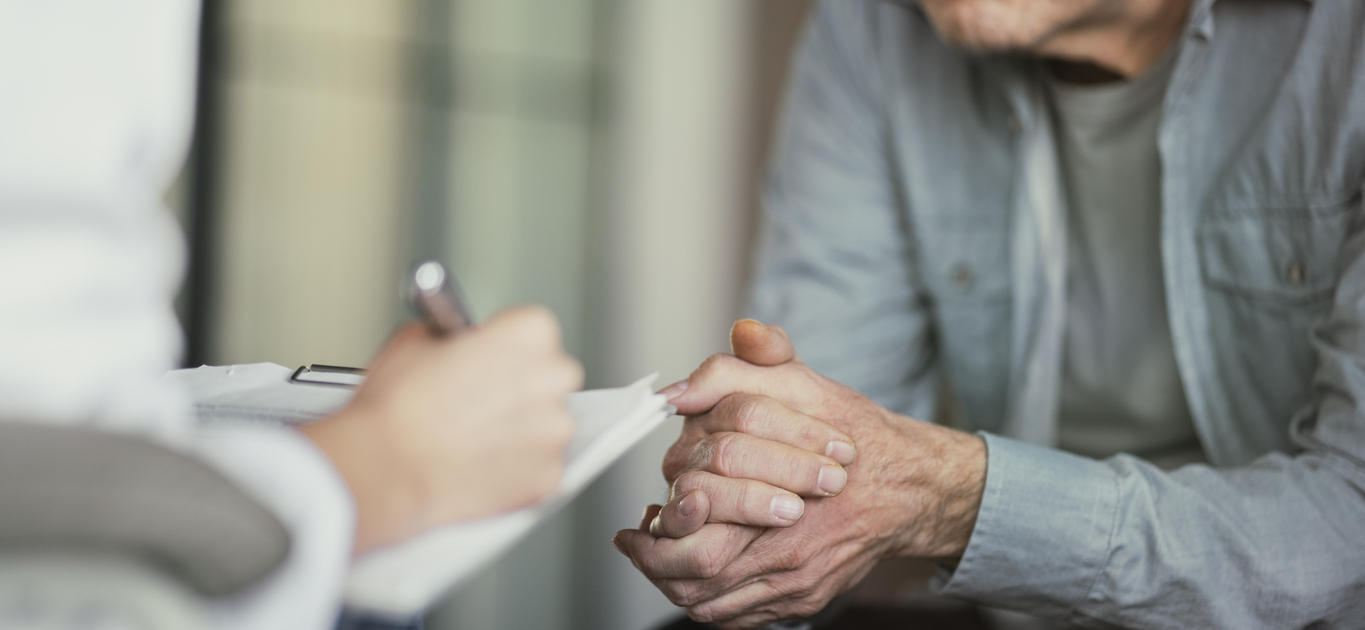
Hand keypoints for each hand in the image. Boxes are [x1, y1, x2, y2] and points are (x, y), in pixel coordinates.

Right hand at [302, 306, 582, 551]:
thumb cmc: (397, 409)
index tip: (487, 357)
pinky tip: (479, 464)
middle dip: (519, 386)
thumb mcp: (415, 339)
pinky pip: (538, 467)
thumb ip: (452, 336)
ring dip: (520, 429)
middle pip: (548, 375)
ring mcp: (554, 432)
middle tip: (478, 399)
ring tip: (472, 437)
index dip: (503, 344)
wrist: (385, 471)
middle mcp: (553, 378)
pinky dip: (515, 469)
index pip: (532, 329)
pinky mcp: (547, 477)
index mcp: (529, 333)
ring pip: (546, 424)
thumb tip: (456, 344)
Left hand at [613, 320, 985, 628]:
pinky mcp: (803, 600)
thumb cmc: (853, 433)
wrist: (908, 485)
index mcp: (779, 489)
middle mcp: (788, 545)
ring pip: (712, 600)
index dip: (662, 521)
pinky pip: (739, 617)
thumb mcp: (804, 382)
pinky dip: (708, 601)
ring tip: (654, 560)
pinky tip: (693, 578)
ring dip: (675, 582)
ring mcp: (796, 580)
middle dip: (656, 560)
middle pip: (698, 569)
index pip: (697, 514)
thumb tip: (690, 379)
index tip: (637, 520)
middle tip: (635, 543)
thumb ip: (745, 368)